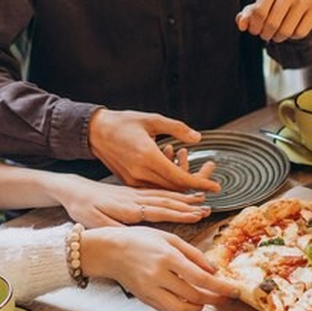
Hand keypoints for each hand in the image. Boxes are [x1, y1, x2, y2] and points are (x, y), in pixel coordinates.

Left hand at [56, 172, 211, 226]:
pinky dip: (171, 193)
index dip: (179, 213)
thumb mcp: (93, 222)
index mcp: (128, 207)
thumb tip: (132, 238)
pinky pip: (156, 191)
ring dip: (183, 197)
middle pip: (166, 200)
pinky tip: (180, 195)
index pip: (159, 210)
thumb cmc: (81, 208)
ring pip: (163, 194)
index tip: (196, 214)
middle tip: (207, 208)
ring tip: (200, 199)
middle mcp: (135, 198)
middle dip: (188, 204)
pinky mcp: (132, 192)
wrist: (72, 188)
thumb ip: (114, 229)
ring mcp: (134, 193)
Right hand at [82, 226, 235, 310]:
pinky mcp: (145, 299)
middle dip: (214, 299)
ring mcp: (151, 290)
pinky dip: (182, 308)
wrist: (110, 250)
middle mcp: (159, 276)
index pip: (201, 278)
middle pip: (194, 295)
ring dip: (199, 306)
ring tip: (208, 299)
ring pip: (182, 308)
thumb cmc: (140, 240)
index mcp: (168, 257)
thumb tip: (213, 270)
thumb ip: (193, 253)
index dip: (220, 287)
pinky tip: (189, 301)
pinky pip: (168, 310)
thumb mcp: (169, 238)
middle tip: (226, 297)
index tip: (233, 290)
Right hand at [88, 108, 220, 192]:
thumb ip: (176, 128)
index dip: (201, 183)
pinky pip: (154, 188)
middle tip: (210, 176)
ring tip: (190, 169)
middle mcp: (140, 173)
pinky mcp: (129, 183)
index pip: (180, 178)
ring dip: (181, 184)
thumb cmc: (123, 122)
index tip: (217, 187)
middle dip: (196, 186)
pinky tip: (172, 168)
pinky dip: (167, 182)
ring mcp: (133, 180)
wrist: (94, 132)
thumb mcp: (151, 119)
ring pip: (165, 190)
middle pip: (175, 188)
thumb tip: (197, 138)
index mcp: (147, 156)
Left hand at [236, 0, 311, 42]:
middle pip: (272, 23)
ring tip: (276, 33)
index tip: (254, 30)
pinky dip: (293, 37)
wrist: (294, 8)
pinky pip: (300, 32)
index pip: (259, 13)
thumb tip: (242, 24)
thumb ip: (246, 17)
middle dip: (265, 34)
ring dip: (278, 37)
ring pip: (286, 31)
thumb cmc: (270, 8)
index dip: (254, 27)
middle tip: (265, 34)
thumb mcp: (255, 11)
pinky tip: (291, 30)